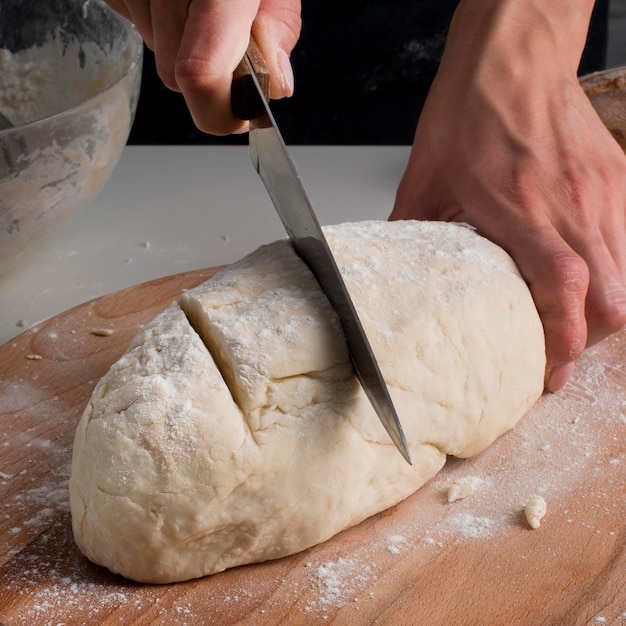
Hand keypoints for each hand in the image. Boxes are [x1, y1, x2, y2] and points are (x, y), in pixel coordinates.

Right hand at [105, 0, 300, 133]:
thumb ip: (279, 28)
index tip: (237, 116)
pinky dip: (160, 22)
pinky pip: (137, 27)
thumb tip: (276, 84)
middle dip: (209, 73)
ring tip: (200, 2)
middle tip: (229, 34)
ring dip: (185, 43)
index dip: (216, 111)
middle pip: (177, 76)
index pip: (200, 71)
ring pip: (158, 55)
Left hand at [390, 0, 625, 391]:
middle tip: (558, 357)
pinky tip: (585, 279)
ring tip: (571, 326)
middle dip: (589, 341)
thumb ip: (415, 231)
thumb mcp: (425, 177)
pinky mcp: (615, 179)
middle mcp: (569, 203)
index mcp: (518, 206)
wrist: (514, 54)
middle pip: (611, 297)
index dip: (563, 338)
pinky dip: (611, 275)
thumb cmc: (470, 109)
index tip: (551, 372)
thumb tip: (401, 270)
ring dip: (602, 313)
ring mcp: (600, 191)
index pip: (562, 284)